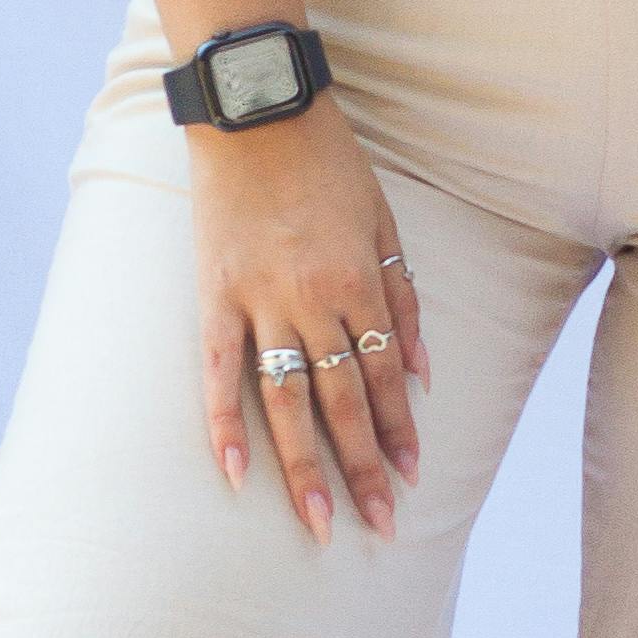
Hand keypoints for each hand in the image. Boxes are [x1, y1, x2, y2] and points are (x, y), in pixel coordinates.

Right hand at [193, 98, 427, 540]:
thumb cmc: (329, 162)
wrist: (258, 109)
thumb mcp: (386, 221)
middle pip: (342, 404)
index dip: (399, 432)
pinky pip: (220, 370)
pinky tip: (233, 473)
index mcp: (361, 284)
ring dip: (304, 468)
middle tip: (378, 528)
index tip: (412, 479)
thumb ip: (403, 298)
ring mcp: (261, 301)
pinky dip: (223, 423)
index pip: (385, 377)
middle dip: (363, 470)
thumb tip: (422, 373)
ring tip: (319, 523)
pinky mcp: (215, 294)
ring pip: (287, 402)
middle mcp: (315, 302)